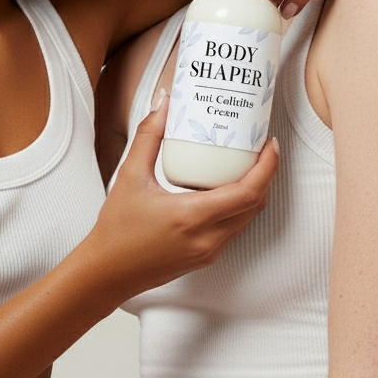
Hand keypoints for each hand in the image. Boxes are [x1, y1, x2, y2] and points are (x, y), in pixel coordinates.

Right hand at [87, 93, 278, 302]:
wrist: (107, 272)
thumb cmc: (116, 229)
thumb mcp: (130, 176)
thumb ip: (148, 137)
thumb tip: (165, 106)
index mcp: (191, 217)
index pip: (247, 193)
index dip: (267, 167)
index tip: (269, 144)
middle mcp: (207, 238)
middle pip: (255, 205)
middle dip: (266, 175)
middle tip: (261, 149)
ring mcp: (209, 251)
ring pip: (247, 219)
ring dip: (254, 192)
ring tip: (247, 165)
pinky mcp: (206, 258)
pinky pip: (233, 229)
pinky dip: (238, 207)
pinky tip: (225, 189)